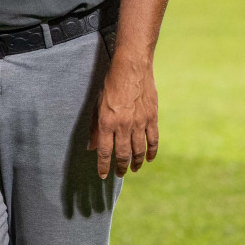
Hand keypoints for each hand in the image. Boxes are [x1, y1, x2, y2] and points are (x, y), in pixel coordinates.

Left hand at [89, 51, 158, 177]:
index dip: (103, 166)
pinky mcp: (152, 118)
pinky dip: (151, 152)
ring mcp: (139, 123)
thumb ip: (95, 127)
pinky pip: (153, 140)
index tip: (103, 175)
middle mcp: (123, 125)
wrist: (131, 68)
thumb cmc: (111, 84)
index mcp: (107, 122)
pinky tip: (149, 158)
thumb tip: (91, 146)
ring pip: (139, 150)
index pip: (104, 151)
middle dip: (120, 167)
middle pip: (122, 154)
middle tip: (119, 174)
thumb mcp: (97, 104)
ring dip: (136, 163)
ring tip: (133, 169)